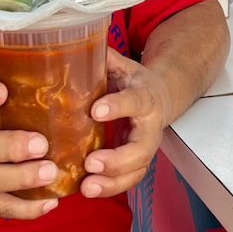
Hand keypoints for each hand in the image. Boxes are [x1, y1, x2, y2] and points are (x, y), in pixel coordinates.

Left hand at [80, 49, 170, 198]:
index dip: (118, 106)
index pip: (135, 101)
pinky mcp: (137, 163)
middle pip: (141, 148)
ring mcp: (145, 148)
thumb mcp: (122, 65)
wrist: (160, 96)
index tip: (95, 110)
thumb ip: (103, 59)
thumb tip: (72, 41)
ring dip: (112, 182)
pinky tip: (86, 190)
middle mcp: (150, 126)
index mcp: (145, 97)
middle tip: (91, 163)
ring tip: (87, 187)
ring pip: (136, 170)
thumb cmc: (134, 81)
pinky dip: (109, 188)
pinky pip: (128, 180)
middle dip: (117, 159)